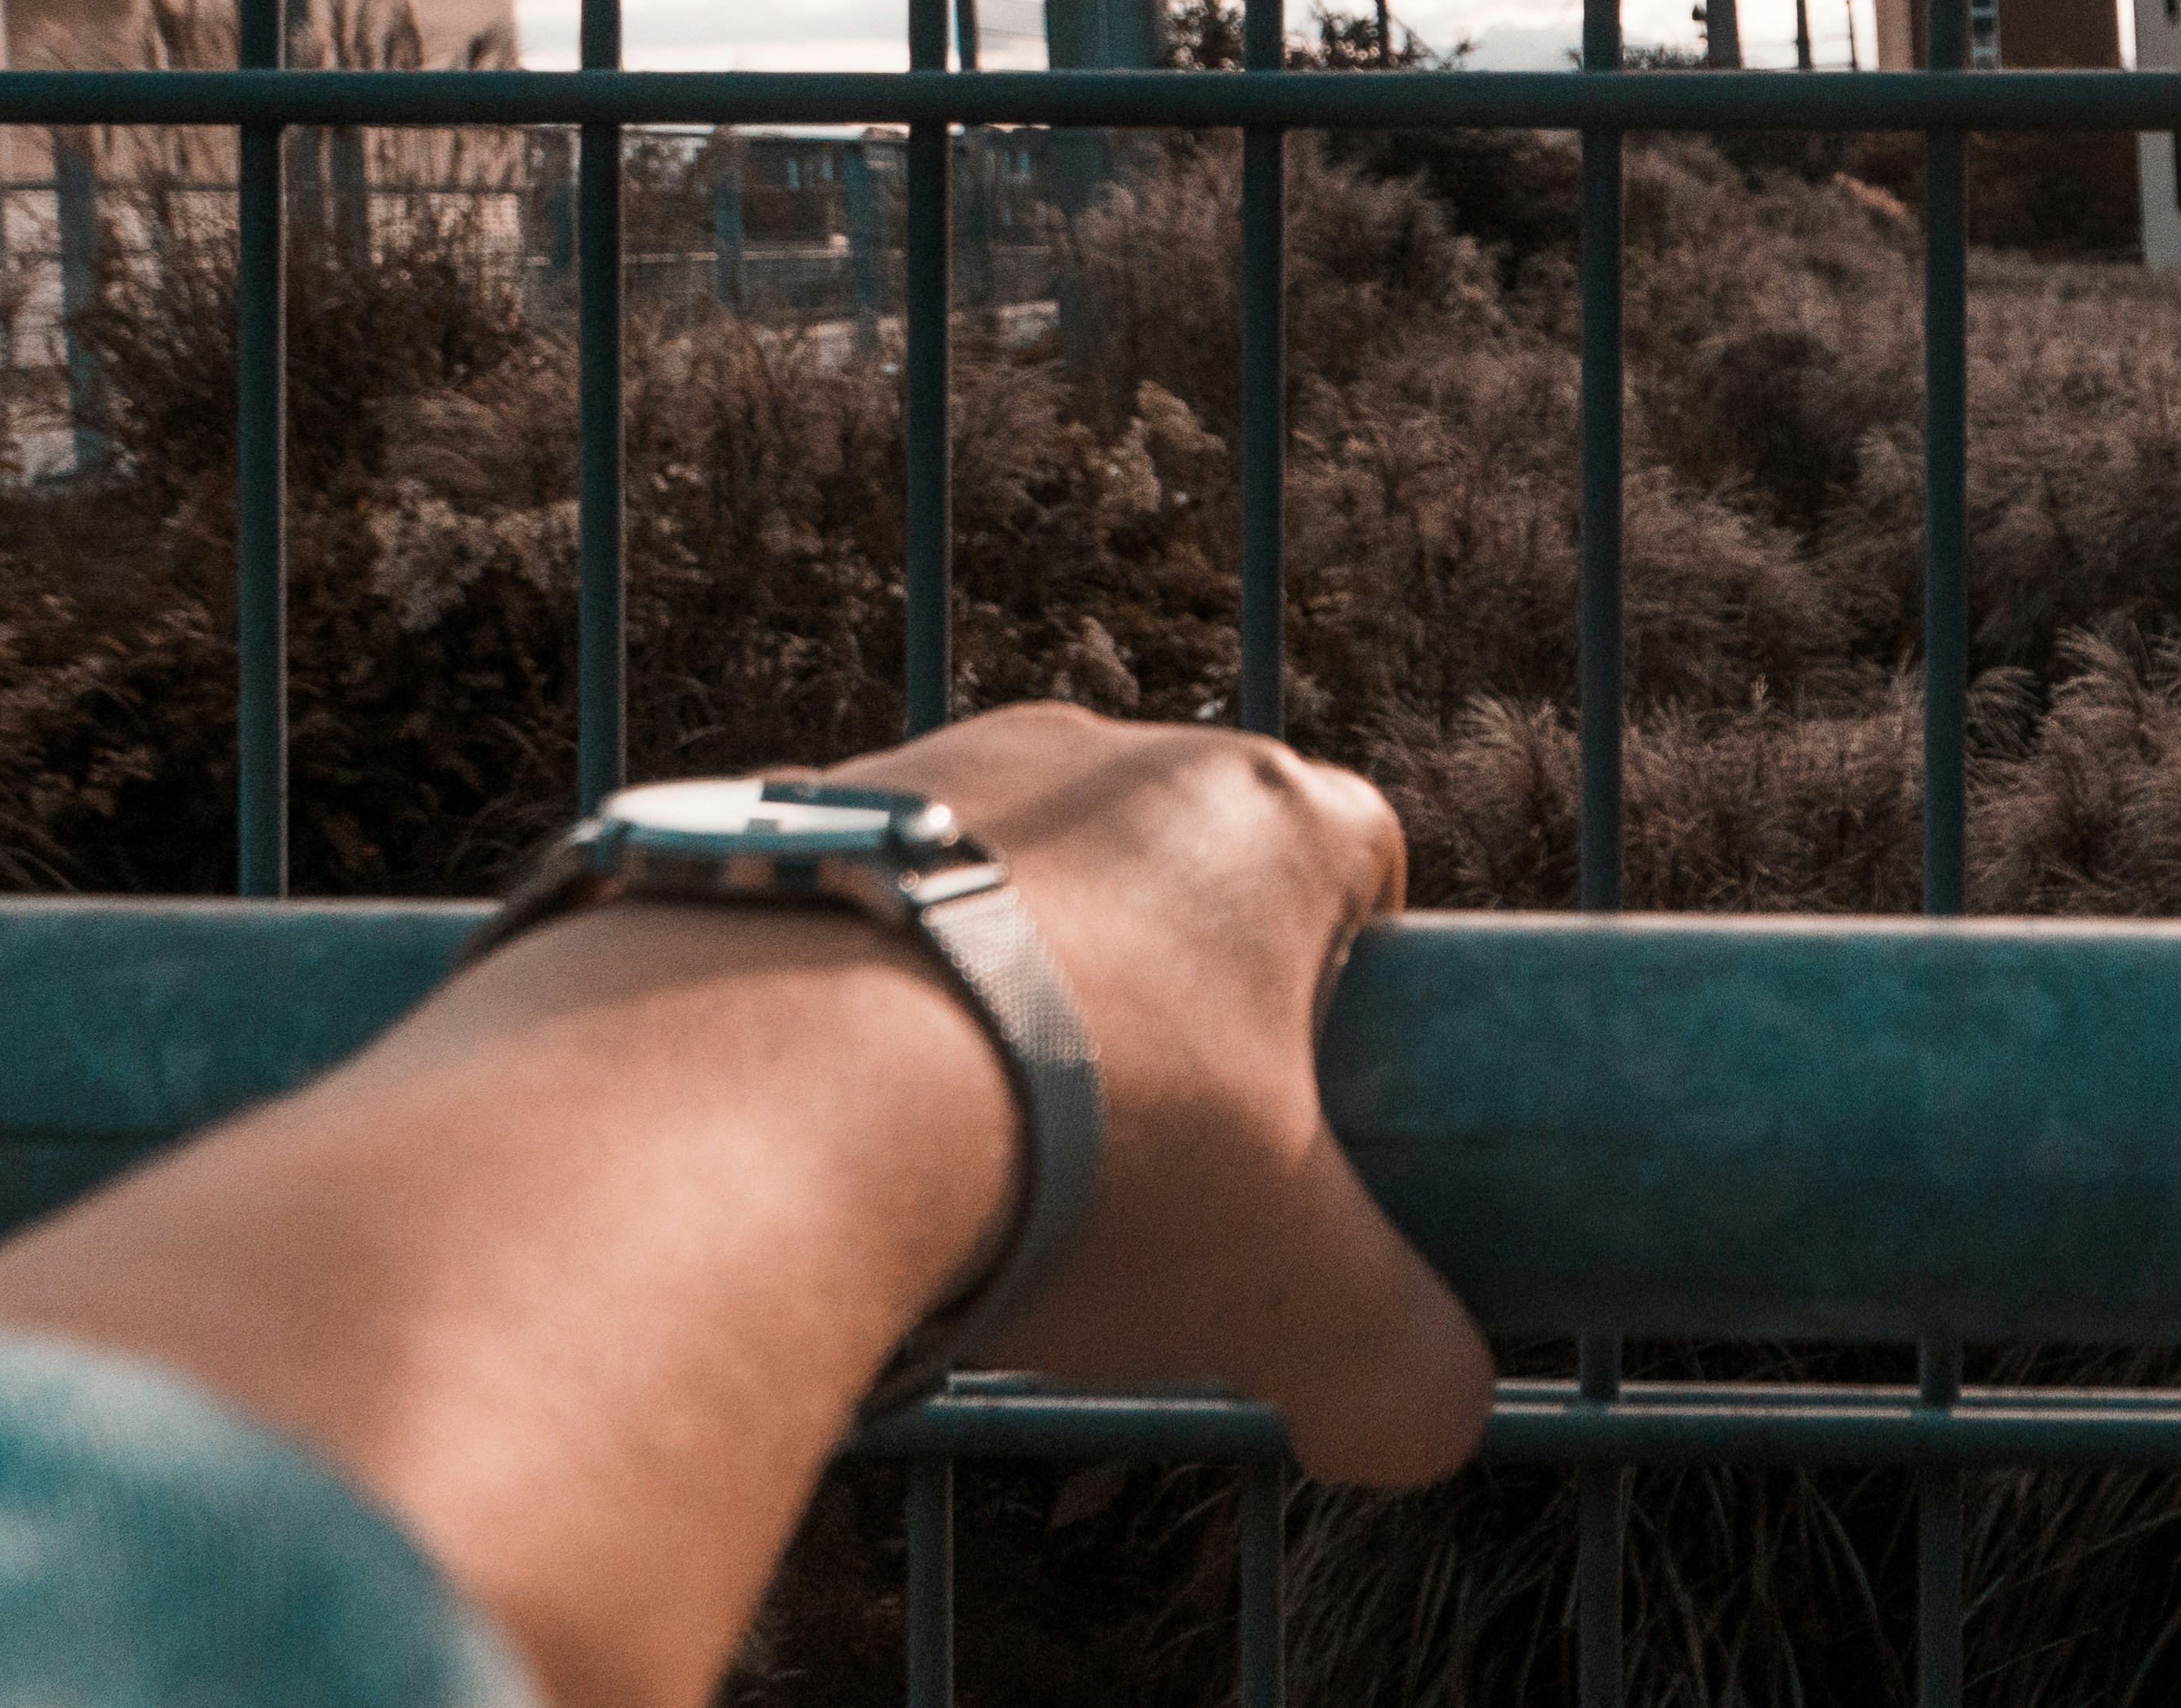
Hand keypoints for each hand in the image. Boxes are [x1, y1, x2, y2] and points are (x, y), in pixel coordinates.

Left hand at [823, 704, 1493, 1485]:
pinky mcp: (759, 823)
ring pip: (1007, 886)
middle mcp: (1095, 753)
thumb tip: (1428, 1428)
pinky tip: (830, 1128)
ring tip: (967, 1164)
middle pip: (1180, 875)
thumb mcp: (1293, 1301)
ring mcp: (916, 768)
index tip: (1306, 1105)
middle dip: (1175, 1005)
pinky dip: (855, 1005)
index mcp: (1258, 812)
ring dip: (1008, 1001)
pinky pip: (846, 914)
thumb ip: (1401, 1368)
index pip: (1362, 855)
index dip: (1353, 983)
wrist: (752, 1105)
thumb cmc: (1075, 1162)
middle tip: (1145, 1162)